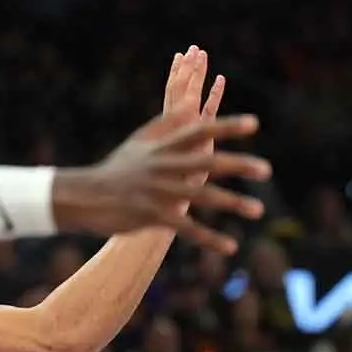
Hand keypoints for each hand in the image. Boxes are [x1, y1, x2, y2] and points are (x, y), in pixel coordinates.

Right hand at [54, 64, 264, 253]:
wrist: (85, 196)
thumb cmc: (117, 168)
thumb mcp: (139, 142)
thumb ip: (165, 124)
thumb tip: (188, 105)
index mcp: (164, 147)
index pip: (200, 131)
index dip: (227, 126)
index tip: (254, 124)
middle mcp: (164, 166)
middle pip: (207, 162)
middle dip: (238, 165)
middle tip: (267, 170)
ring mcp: (158, 191)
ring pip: (201, 196)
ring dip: (233, 203)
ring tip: (258, 210)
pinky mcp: (152, 215)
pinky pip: (187, 228)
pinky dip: (210, 238)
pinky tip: (231, 247)